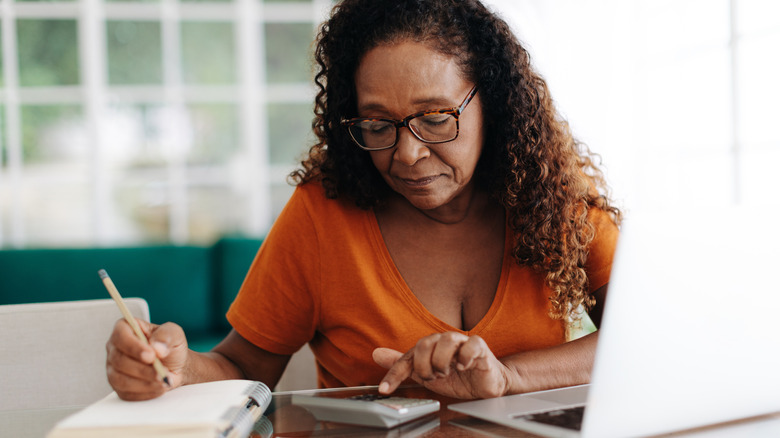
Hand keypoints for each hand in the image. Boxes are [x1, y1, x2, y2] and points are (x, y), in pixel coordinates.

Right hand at [106, 318, 188, 399]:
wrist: (175, 365)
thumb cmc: (171, 346)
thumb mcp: (174, 334)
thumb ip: (166, 336)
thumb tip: (156, 347)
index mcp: (125, 328)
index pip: (120, 336)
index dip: (134, 347)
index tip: (151, 355)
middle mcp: (115, 348)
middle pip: (118, 360)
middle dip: (142, 369)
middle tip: (161, 372)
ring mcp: (114, 368)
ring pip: (120, 379)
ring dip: (144, 382)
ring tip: (163, 380)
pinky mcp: (118, 386)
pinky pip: (126, 393)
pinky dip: (145, 392)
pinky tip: (158, 388)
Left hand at [373, 332, 511, 398]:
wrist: (484, 383)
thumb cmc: (456, 377)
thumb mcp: (425, 374)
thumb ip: (404, 364)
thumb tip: (377, 354)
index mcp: (429, 346)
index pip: (407, 357)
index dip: (395, 374)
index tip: (385, 389)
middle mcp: (443, 340)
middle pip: (425, 345)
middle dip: (425, 367)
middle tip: (433, 378)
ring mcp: (462, 342)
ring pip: (446, 341)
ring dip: (443, 362)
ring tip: (447, 373)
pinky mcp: (479, 346)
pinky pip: (470, 345)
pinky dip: (464, 357)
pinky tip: (463, 367)